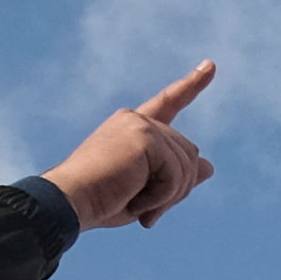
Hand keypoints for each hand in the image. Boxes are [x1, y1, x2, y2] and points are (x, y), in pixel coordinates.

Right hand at [45, 61, 221, 230]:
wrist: (69, 203)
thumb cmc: (100, 201)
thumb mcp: (146, 191)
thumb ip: (176, 176)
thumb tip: (209, 166)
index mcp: (133, 128)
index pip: (169, 104)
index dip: (191, 86)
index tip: (211, 66)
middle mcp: (137, 120)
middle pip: (188, 155)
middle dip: (176, 190)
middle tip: (147, 214)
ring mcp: (141, 125)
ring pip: (186, 167)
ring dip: (168, 197)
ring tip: (138, 207)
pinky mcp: (144, 137)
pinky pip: (175, 175)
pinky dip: (161, 198)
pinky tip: (137, 202)